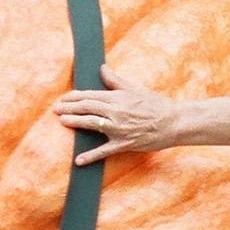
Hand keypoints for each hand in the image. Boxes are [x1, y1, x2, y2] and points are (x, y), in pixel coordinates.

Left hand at [52, 85, 182, 164]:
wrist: (174, 122)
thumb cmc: (156, 104)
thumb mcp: (134, 88)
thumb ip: (115, 80)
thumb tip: (102, 68)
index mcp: (117, 98)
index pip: (89, 95)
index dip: (73, 97)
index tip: (64, 98)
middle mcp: (115, 112)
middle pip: (86, 108)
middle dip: (68, 108)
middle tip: (56, 109)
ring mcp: (118, 129)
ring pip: (91, 125)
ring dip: (74, 123)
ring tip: (62, 122)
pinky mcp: (124, 144)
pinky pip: (104, 151)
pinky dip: (90, 157)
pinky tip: (78, 161)